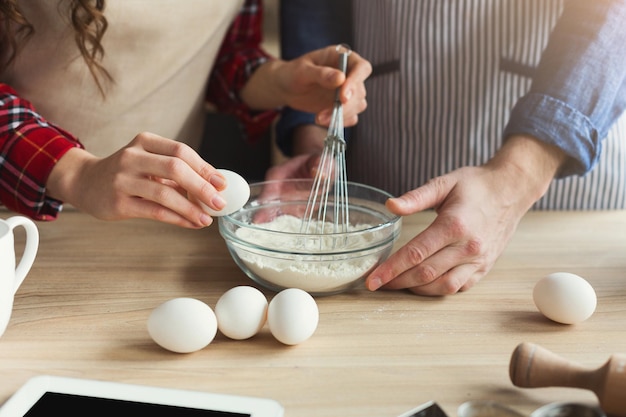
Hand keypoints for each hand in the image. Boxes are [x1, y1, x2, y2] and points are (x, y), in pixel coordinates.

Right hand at [46, 132, 227, 227]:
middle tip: (219, 202)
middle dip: (202, 187)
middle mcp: (132, 157)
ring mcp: (123, 180)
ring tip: (206, 219)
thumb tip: (214, 186)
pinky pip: (154, 212)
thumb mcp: (148, 161)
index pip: (181, 151)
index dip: (205, 167)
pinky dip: (177, 219)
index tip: (221, 183)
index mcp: (144, 142)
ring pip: (165, 194)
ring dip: (191, 208)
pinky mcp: (118, 202)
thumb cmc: (126, 173)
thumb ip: (176, 171)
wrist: (84, 182)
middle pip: (176, 168)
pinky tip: (191, 223)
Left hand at [240, 45, 371, 125]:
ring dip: (341, 115)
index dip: (356, 82)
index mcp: (343, 58)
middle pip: (360, 91)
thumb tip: (341, 79)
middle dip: (345, 106)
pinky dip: (340, 122)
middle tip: (324, 115)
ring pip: (358, 105)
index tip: (343, 97)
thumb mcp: (302, 71)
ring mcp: (348, 91)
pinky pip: (351, 117)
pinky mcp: (344, 106)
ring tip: (318, 119)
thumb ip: (321, 74)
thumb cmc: (293, 73)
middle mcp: (349, 74)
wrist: (286, 87)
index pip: (361, 68)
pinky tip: (324, 121)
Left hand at [365, 136, 566, 295]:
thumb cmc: (476, 185)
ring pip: (442, 286)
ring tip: (397, 284)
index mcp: (454, 225)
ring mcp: (478, 260)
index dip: (391, 269)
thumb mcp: (444, 183)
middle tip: (376, 284)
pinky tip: (423, 284)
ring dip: (416, 290)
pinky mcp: (485, 267)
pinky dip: (438, 289)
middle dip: (397, 282)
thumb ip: (416, 197)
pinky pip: (459, 287)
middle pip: (425, 273)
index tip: (372, 279)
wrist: (512, 190)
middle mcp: (468, 247)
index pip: (416, 253)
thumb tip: (390, 205)